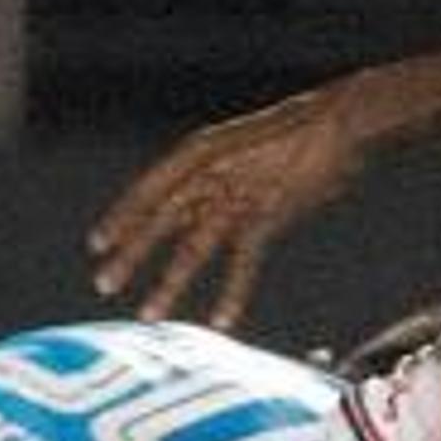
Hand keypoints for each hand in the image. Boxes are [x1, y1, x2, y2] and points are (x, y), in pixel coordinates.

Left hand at [89, 87, 360, 325]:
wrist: (342, 119)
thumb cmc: (300, 131)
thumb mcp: (248, 145)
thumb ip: (223, 172)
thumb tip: (206, 202)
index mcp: (201, 149)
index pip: (149, 188)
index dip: (121, 217)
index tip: (98, 244)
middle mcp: (211, 171)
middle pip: (160, 219)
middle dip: (131, 254)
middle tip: (104, 284)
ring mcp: (239, 194)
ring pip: (192, 247)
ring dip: (168, 283)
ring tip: (148, 314)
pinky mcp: (268, 215)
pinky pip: (243, 263)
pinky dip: (232, 294)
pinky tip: (221, 320)